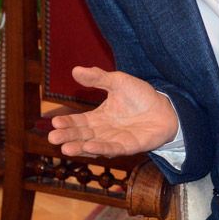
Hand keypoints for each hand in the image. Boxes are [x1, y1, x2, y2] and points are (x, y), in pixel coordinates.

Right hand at [47, 66, 178, 156]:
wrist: (166, 107)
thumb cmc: (141, 96)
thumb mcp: (118, 82)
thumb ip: (98, 78)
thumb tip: (75, 70)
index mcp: (98, 117)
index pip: (78, 122)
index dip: (66, 123)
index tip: (54, 122)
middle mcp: (103, 132)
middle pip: (81, 135)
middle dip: (67, 137)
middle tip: (53, 137)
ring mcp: (114, 140)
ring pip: (93, 146)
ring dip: (79, 147)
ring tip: (65, 148)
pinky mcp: (128, 146)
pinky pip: (112, 149)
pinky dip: (100, 149)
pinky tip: (88, 147)